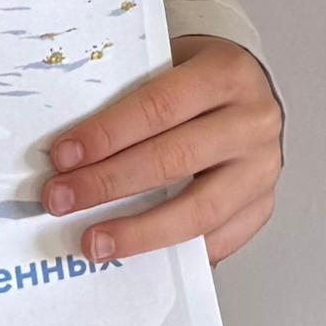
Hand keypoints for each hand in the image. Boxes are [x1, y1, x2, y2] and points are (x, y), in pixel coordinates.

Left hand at [41, 32, 281, 264]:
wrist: (252, 92)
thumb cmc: (198, 81)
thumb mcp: (170, 64)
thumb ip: (131, 97)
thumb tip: (70, 152)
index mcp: (226, 74)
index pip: (159, 107)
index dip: (107, 134)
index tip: (63, 156)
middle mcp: (253, 122)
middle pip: (174, 159)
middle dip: (109, 183)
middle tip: (62, 199)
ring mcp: (263, 169)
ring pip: (198, 211)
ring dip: (138, 231)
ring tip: (93, 242)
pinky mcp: (263, 207)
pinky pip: (217, 241)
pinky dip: (174, 254)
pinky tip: (137, 260)